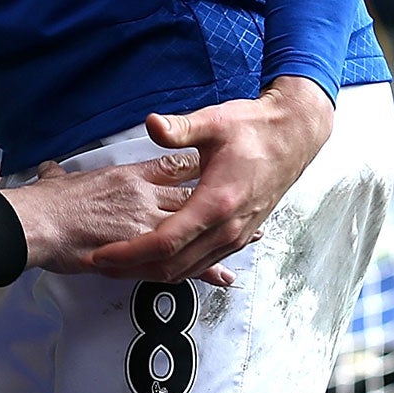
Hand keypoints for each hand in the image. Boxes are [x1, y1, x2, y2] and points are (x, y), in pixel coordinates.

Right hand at [0, 153, 233, 285]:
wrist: (39, 222)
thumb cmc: (46, 203)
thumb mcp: (56, 180)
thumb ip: (59, 175)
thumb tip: (48, 171)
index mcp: (127, 175)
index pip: (170, 165)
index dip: (194, 165)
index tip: (214, 164)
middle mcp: (144, 196)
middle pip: (192, 195)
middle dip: (219, 199)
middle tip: (247, 200)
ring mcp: (146, 224)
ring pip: (194, 226)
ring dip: (222, 233)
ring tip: (249, 237)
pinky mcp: (141, 252)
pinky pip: (181, 259)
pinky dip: (205, 268)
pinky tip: (223, 275)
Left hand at [90, 77, 335, 283]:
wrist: (293, 137)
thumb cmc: (255, 129)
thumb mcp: (214, 122)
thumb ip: (180, 128)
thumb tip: (152, 124)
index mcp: (216, 202)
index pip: (164, 242)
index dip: (129, 252)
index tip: (102, 254)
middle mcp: (226, 227)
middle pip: (172, 266)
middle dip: (132, 269)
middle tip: (100, 264)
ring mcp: (235, 235)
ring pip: (188, 269)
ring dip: (152, 271)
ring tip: (120, 265)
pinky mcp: (238, 235)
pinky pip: (202, 262)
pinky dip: (176, 266)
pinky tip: (156, 260)